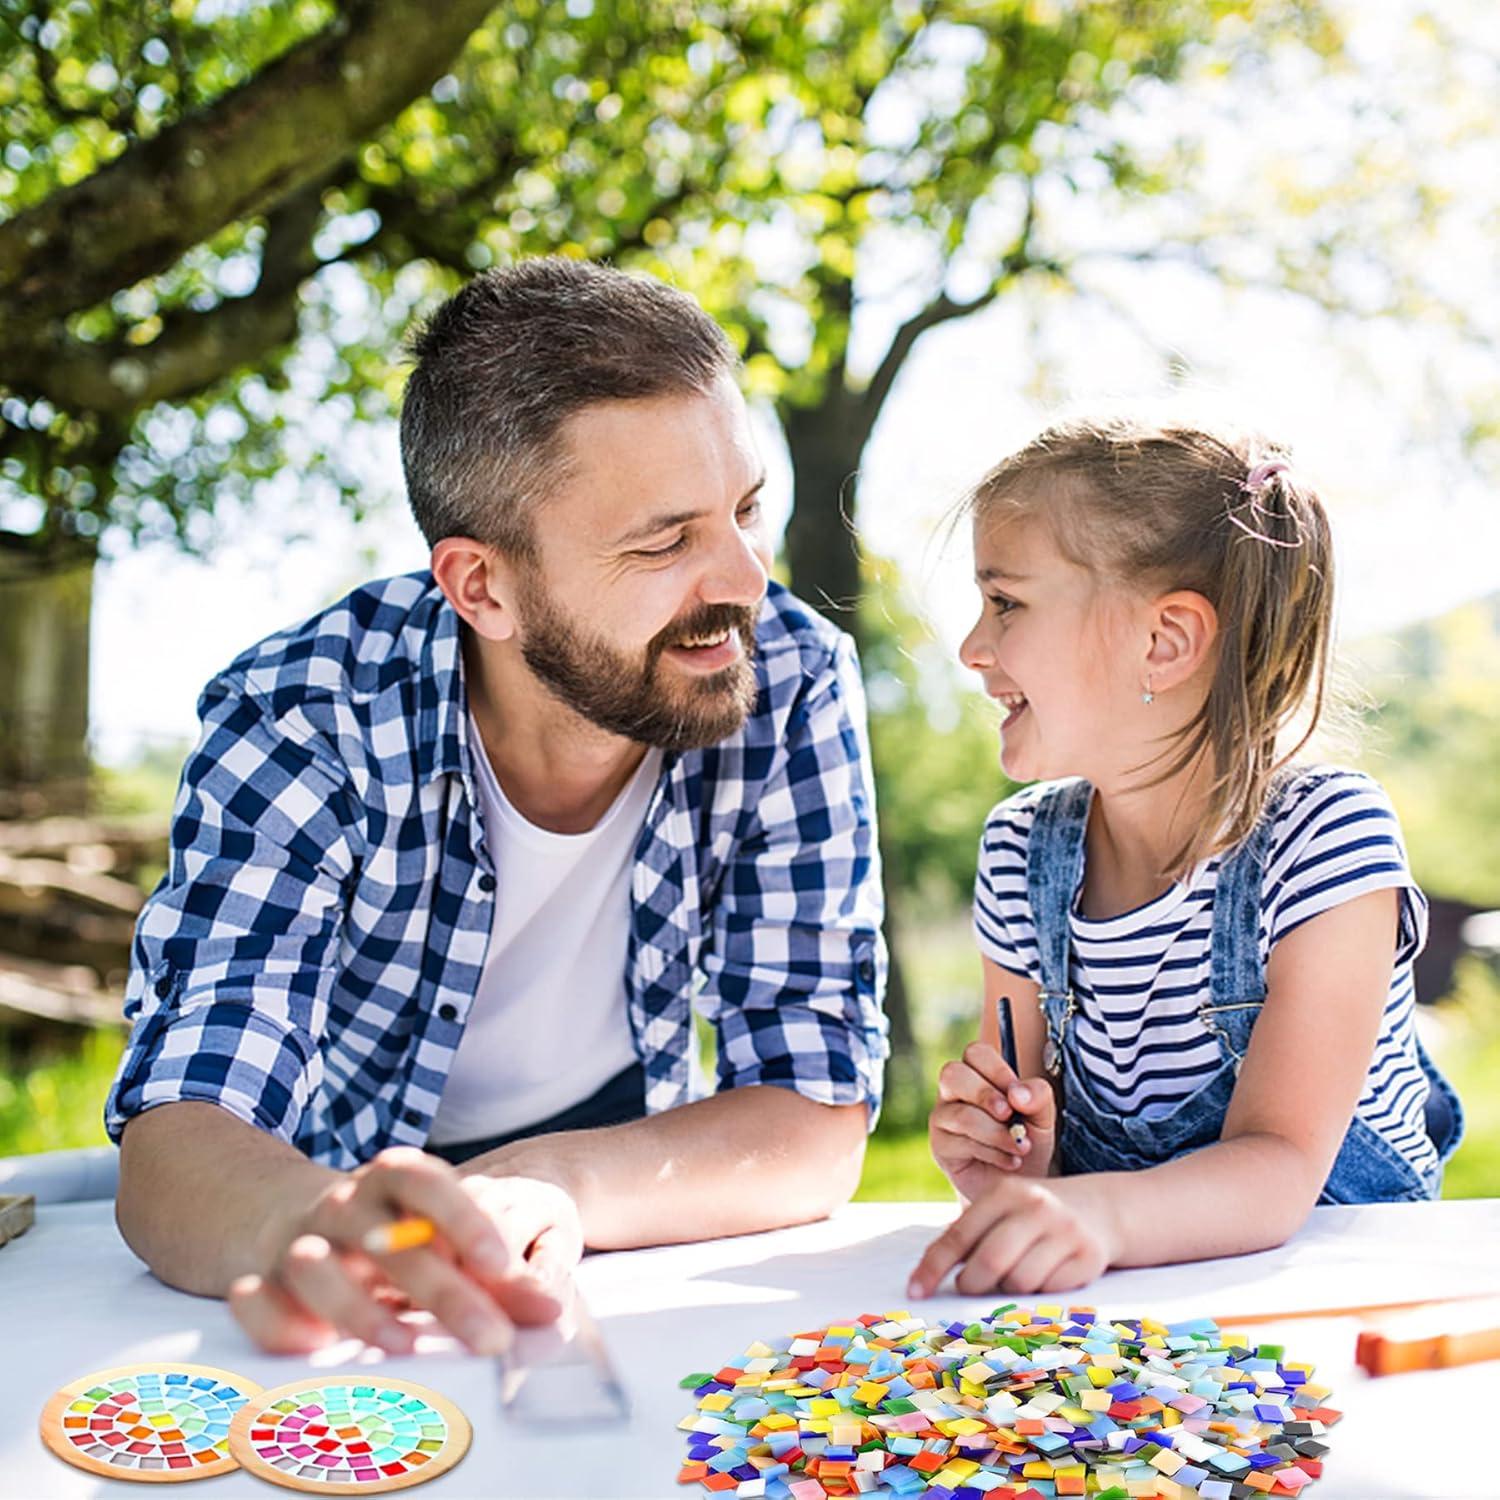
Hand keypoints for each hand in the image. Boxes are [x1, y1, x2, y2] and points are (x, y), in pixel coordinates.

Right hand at [228, 1147, 580, 1355]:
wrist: (284, 1213)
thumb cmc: (385, 1230)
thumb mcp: (438, 1236)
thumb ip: (494, 1273)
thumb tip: (548, 1310)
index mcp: (394, 1180)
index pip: (430, 1186)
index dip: (466, 1220)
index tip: (504, 1264)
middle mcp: (346, 1205)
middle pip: (392, 1242)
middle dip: (443, 1292)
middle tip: (491, 1338)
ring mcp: (300, 1240)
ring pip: (319, 1266)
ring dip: (359, 1306)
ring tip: (401, 1343)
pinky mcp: (260, 1280)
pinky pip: (257, 1301)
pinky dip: (277, 1321)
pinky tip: (311, 1344)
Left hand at [906, 1174, 1116, 1298]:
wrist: (1101, 1208)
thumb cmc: (1034, 1214)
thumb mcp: (1002, 1207)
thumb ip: (969, 1234)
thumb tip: (928, 1275)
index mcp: (1005, 1191)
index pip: (959, 1235)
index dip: (934, 1267)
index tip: (915, 1292)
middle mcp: (1036, 1207)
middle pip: (990, 1263)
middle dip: (971, 1285)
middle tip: (967, 1289)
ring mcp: (1066, 1232)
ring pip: (1019, 1283)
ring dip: (1007, 1292)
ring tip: (1011, 1277)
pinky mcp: (1089, 1258)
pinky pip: (1049, 1292)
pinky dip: (1037, 1294)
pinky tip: (1042, 1277)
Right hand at [930, 1041, 1056, 1202]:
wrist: (1023, 1184)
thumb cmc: (1028, 1142)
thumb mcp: (1043, 1117)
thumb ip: (1038, 1097)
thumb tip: (1017, 1094)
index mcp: (978, 1075)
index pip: (975, 1053)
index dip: (997, 1070)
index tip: (1019, 1095)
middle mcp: (954, 1092)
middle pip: (952, 1074)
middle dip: (985, 1094)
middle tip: (1010, 1114)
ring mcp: (943, 1118)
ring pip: (960, 1113)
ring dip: (996, 1132)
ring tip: (1020, 1147)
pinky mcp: (941, 1147)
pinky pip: (961, 1142)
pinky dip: (993, 1153)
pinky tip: (1010, 1162)